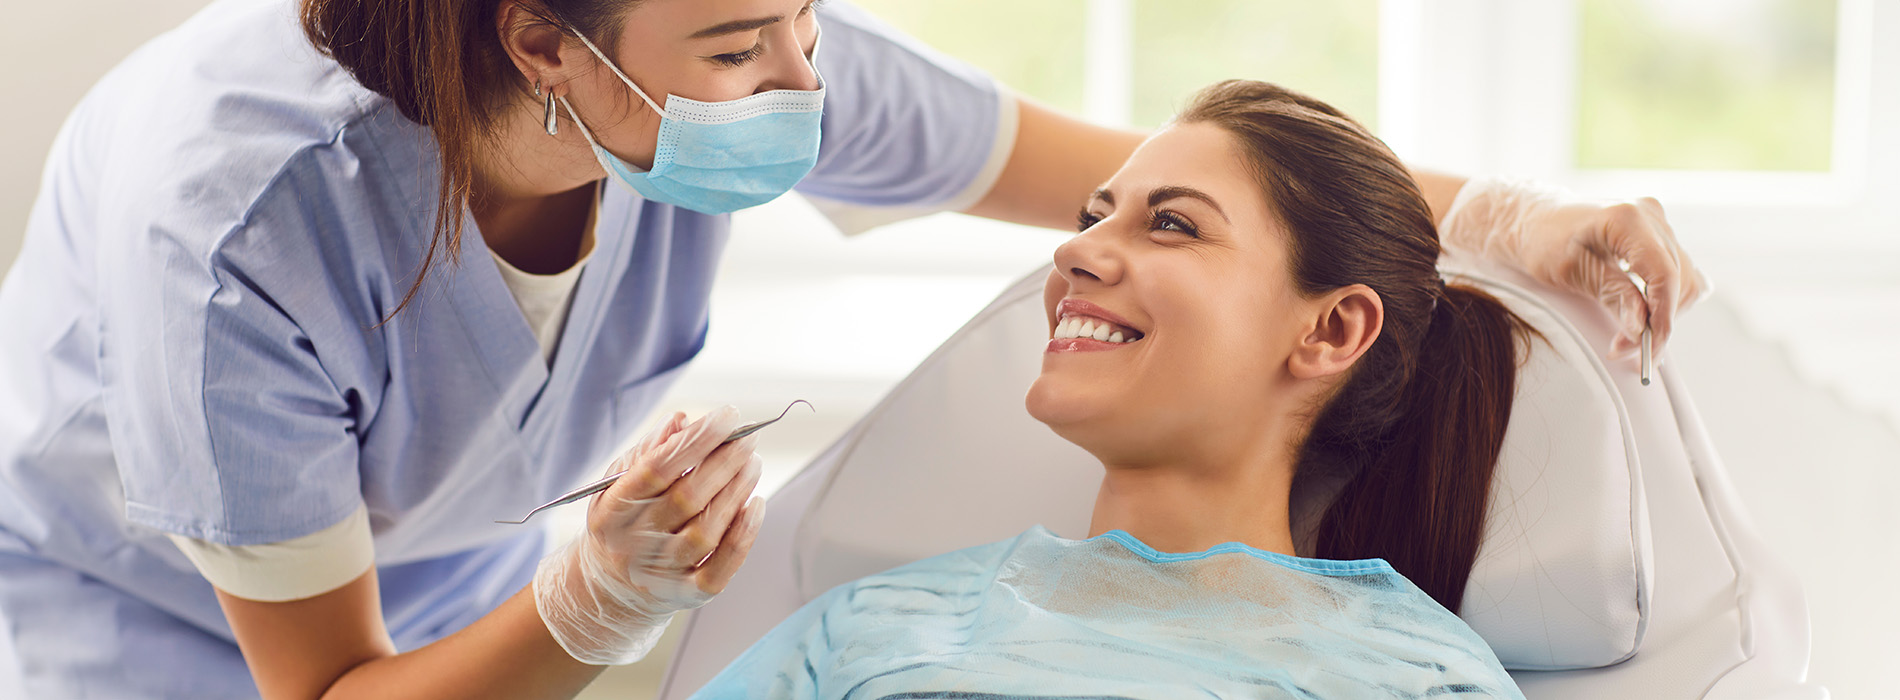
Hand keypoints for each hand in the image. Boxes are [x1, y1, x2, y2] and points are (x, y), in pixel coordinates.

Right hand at [533, 406, 765, 664]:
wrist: (611, 588)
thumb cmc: (623, 521)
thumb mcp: (618, 483)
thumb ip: (648, 451)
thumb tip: (683, 420)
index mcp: (612, 509)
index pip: (658, 469)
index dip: (697, 440)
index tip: (728, 416)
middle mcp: (634, 543)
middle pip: (687, 498)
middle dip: (725, 462)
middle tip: (749, 438)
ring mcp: (661, 573)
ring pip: (707, 531)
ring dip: (737, 491)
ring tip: (753, 463)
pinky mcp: (688, 594)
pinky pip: (721, 568)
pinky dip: (743, 535)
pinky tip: (755, 505)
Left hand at [1438, 176, 1711, 359]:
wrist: (1534, 219)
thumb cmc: (1543, 241)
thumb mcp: (1570, 271)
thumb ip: (1611, 296)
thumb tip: (1642, 329)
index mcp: (1627, 219)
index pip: (1663, 274)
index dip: (1662, 317)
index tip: (1648, 351)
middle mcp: (1650, 215)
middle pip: (1678, 279)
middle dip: (1658, 321)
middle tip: (1626, 350)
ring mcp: (1658, 222)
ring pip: (1684, 278)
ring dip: (1663, 312)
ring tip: (1628, 335)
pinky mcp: (1658, 233)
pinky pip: (1678, 272)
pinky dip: (1664, 298)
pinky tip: (1641, 313)